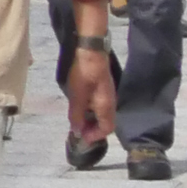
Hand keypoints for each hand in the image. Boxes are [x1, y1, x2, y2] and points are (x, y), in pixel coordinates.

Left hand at [63, 36, 118, 152]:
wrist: (90, 50)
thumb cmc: (84, 73)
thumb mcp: (77, 96)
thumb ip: (77, 115)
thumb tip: (77, 132)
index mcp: (106, 107)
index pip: (106, 129)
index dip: (94, 136)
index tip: (81, 137)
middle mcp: (110, 103)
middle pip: (104, 123)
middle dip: (91, 129)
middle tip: (76, 129)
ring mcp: (108, 94)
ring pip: (101, 113)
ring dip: (90, 119)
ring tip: (75, 118)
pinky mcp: (103, 87)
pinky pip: (99, 105)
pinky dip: (90, 109)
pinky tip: (79, 105)